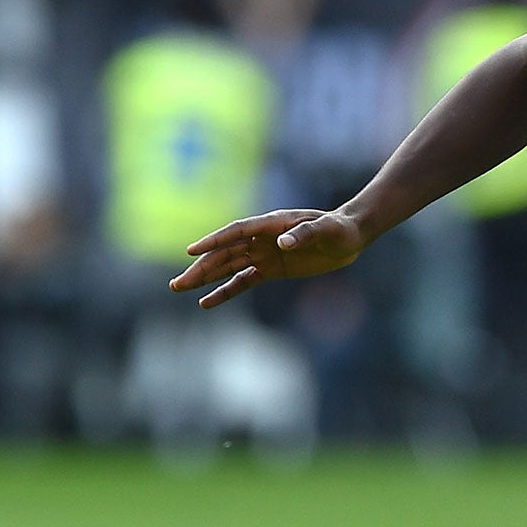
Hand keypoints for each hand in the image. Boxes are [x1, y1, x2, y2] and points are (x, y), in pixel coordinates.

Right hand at [169, 209, 363, 307]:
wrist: (349, 238)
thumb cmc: (338, 229)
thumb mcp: (325, 229)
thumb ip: (305, 233)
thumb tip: (283, 243)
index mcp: (270, 224)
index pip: (236, 232)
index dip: (214, 241)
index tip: (192, 250)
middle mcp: (261, 238)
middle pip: (224, 253)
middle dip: (201, 268)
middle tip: (177, 283)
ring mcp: (263, 254)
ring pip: (228, 267)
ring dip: (205, 278)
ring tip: (180, 288)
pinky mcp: (270, 270)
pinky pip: (242, 281)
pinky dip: (225, 291)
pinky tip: (206, 301)